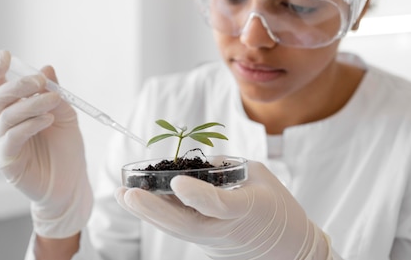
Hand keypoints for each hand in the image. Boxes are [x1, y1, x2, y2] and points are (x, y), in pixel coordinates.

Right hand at [0, 50, 91, 237]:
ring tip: (53, 102)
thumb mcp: (66, 115)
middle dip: (18, 85)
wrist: (71, 183)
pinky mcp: (7, 161)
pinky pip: (11, 138)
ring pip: (6, 116)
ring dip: (31, 104)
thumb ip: (56, 94)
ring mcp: (3, 142)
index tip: (4, 55)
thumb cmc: (65, 149)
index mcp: (14, 109)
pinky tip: (47, 120)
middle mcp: (3, 123)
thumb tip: (47, 68)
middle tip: (39, 81)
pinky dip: (29, 125)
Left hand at [116, 161, 330, 259]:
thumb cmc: (279, 208)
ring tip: (122, 196)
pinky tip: (140, 202)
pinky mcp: (206, 243)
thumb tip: (196, 163)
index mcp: (246, 210)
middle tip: (127, 194)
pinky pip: (180, 228)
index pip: (217, 205)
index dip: (196, 194)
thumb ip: (227, 167)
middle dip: (153, 209)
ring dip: (147, 213)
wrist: (288, 249)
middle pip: (184, 224)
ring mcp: (213, 240)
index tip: (176, 181)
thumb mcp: (261, 176)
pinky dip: (159, 214)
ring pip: (176, 229)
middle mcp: (224, 229)